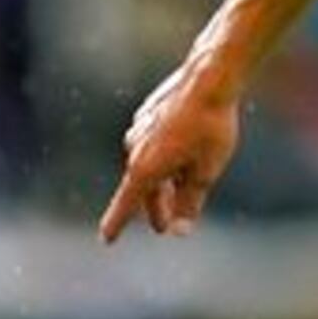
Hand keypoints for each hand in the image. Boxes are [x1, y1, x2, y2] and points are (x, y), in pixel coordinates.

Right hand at [100, 62, 245, 240]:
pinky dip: (164, 156)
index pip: (127, 204)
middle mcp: (135, 149)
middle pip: (143, 189)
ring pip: (148, 165)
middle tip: (165, 228)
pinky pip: (152, 144)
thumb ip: (190, 203)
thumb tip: (180, 231)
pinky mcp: (148, 114)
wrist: (210, 79)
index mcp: (145, 168)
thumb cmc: (210, 128)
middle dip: (155, 209)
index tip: (106, 239)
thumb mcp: (206, 173)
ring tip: (181, 189)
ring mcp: (139, 129)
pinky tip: (182, 152)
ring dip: (162, 182)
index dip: (117, 224)